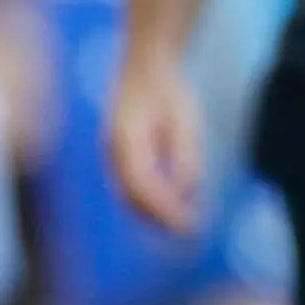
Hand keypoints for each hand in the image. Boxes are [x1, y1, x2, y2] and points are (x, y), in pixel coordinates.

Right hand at [105, 47, 205, 235]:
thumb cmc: (169, 92)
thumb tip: (187, 193)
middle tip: (191, 236)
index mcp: (126, 141)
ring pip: (130, 198)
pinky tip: (176, 212)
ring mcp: (113, 157)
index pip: (144, 187)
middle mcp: (113, 153)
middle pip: (133, 199)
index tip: (190, 225)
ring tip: (185, 230)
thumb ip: (185, 156)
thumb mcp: (185, 122)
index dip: (166, 210)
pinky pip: (133, 189)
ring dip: (155, 217)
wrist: (146, 69)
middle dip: (160, 221)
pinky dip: (152, 205)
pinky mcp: (121, 159)